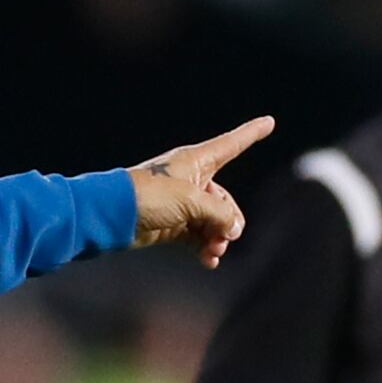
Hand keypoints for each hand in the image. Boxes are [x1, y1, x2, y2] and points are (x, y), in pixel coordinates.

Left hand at [128, 115, 275, 266]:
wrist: (111, 216)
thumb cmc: (149, 196)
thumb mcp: (191, 201)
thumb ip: (219, 214)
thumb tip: (233, 230)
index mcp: (196, 161)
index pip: (232, 144)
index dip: (251, 133)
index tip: (269, 121)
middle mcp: (191, 179)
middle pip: (225, 199)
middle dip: (229, 220)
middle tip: (227, 237)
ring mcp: (181, 203)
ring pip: (212, 221)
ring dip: (217, 238)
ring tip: (215, 252)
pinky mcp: (172, 224)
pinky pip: (197, 236)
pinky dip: (204, 247)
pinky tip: (209, 260)